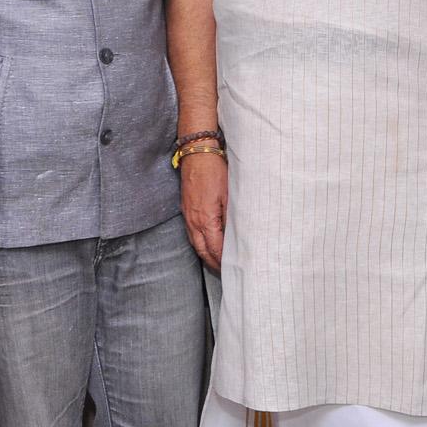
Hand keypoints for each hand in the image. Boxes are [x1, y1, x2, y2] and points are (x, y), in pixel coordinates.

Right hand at [180, 148, 227, 270]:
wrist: (197, 153)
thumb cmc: (215, 170)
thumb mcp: (230, 194)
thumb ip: (233, 216)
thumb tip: (240, 234)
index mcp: (206, 219)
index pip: (215, 248)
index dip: (224, 261)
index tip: (234, 269)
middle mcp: (193, 221)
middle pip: (203, 250)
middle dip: (214, 263)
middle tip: (226, 273)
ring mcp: (188, 216)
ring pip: (195, 243)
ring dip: (206, 255)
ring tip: (218, 263)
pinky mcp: (186, 210)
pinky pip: (191, 233)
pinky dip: (199, 243)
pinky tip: (207, 245)